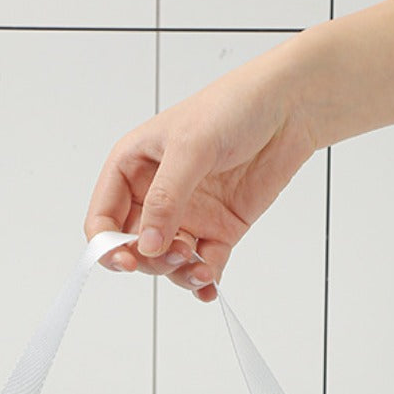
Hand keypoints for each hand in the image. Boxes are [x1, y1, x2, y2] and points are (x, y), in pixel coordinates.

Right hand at [84, 38, 318, 301]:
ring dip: (179, 274)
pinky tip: (210, 286)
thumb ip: (165, 199)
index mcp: (132, 167)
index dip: (107, 246)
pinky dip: (205, 280)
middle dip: (151, 261)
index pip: (103, 218)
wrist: (289, 107)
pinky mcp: (219, 228)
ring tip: (201, 269)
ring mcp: (188, 215)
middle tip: (178, 253)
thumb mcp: (190, 147)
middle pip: (135, 248)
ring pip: (167, 262)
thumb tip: (147, 245)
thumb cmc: (234, 107)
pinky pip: (204, 265)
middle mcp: (155, 195)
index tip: (127, 262)